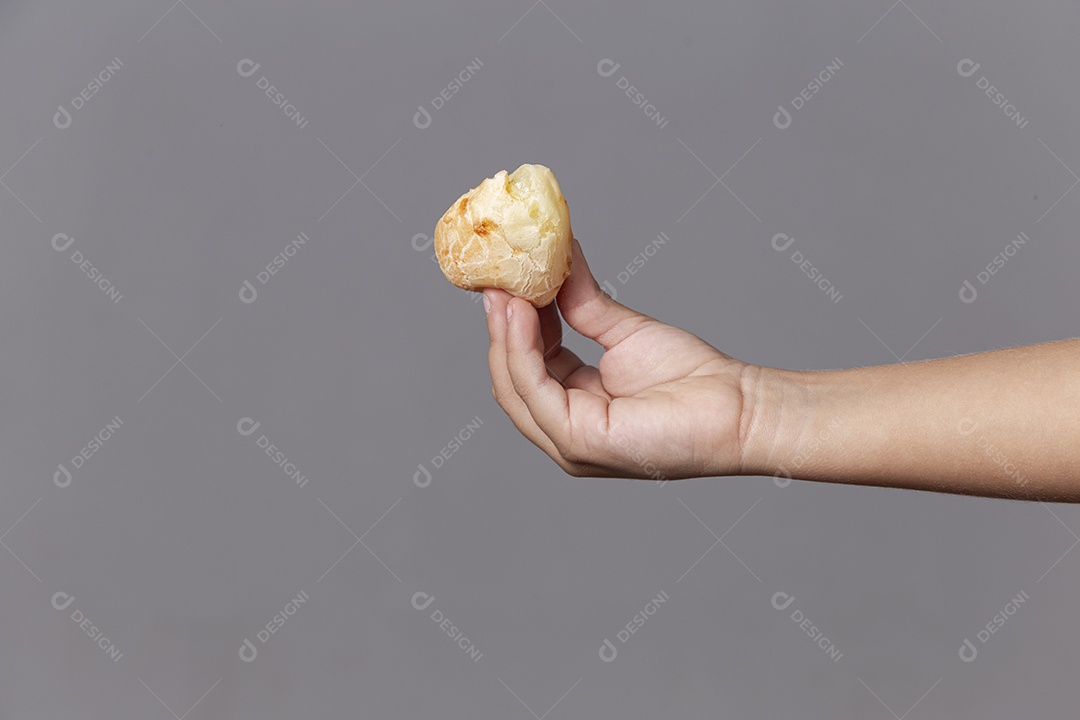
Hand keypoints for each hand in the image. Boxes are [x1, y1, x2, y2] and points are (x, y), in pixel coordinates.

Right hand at [483, 238, 749, 479]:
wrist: (737, 407)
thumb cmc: (693, 379)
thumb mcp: (624, 332)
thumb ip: (584, 305)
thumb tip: (559, 260)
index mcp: (574, 408)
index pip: (527, 366)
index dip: (512, 324)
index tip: (504, 279)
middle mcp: (564, 430)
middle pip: (510, 378)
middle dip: (499, 327)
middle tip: (495, 278)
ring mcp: (568, 442)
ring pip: (513, 385)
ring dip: (504, 334)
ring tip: (506, 289)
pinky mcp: (578, 441)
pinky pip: (534, 390)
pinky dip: (522, 349)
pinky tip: (523, 311)